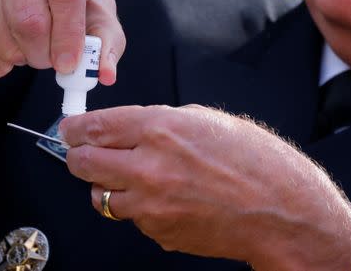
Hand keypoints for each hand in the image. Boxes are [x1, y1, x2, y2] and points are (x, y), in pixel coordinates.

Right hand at [0, 0, 124, 80]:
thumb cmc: (50, 2)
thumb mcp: (88, 10)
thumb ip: (104, 37)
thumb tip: (107, 73)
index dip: (71, 34)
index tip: (71, 60)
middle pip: (32, 22)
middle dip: (45, 53)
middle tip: (49, 58)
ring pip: (6, 44)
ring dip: (22, 58)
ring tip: (26, 45)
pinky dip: (0, 65)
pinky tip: (2, 46)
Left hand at [60, 105, 350, 270]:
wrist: (281, 210)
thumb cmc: (255, 161)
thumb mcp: (205, 119)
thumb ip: (159, 121)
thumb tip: (127, 127)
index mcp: (160, 129)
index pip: (93, 127)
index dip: (74, 128)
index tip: (69, 129)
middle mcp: (149, 166)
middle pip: (82, 163)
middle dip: (79, 156)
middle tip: (85, 152)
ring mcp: (151, 204)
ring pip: (100, 195)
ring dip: (107, 185)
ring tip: (132, 177)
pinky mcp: (158, 232)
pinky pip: (130, 217)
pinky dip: (137, 207)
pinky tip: (163, 197)